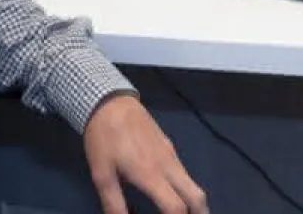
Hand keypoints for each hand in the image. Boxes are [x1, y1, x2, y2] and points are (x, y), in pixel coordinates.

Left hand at [82, 93, 207, 213]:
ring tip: (184, 213)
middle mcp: (167, 165)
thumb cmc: (104, 138)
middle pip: (196, 196)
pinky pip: (183, 171)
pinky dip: (185, 188)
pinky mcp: (168, 145)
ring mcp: (171, 153)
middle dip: (200, 213)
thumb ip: (114, 203)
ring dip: (193, 201)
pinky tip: (172, 192)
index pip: (176, 207)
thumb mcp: (101, 174)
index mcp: (151, 175)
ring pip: (192, 182)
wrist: (111, 101)